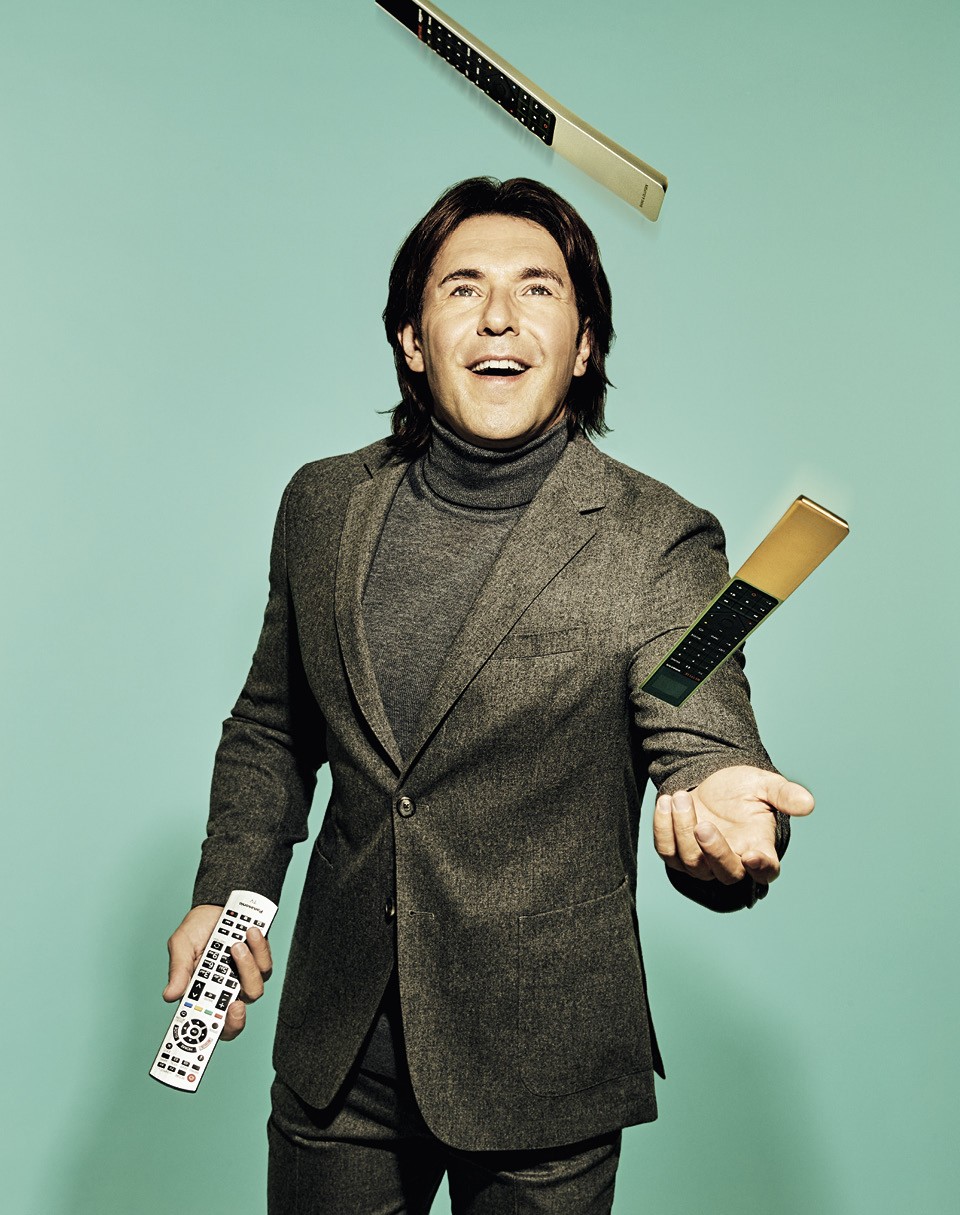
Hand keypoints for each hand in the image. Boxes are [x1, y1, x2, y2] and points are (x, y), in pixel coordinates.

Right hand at [163, 904, 272, 1041]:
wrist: (219, 904)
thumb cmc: (198, 929)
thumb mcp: (181, 947)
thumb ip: (179, 971)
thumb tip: (170, 996)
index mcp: (204, 994)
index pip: (208, 1026)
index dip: (208, 1040)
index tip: (206, 1040)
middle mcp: (227, 991)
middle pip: (235, 1019)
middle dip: (236, 1018)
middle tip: (233, 1004)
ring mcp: (245, 978)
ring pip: (254, 989)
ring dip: (245, 969)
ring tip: (235, 946)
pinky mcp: (261, 961)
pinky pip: (265, 963)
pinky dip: (258, 948)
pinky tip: (249, 932)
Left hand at [654, 765, 813, 886]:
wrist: (711, 782)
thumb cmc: (743, 788)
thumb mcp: (765, 785)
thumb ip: (784, 795)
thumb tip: (808, 804)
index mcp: (760, 848)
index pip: (766, 871)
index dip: (761, 868)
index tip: (753, 855)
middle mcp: (733, 861)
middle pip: (726, 874)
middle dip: (714, 852)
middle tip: (704, 825)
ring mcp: (703, 861)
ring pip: (691, 862)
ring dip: (683, 830)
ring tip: (681, 797)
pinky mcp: (678, 853)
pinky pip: (666, 851)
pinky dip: (663, 828)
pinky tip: (665, 802)